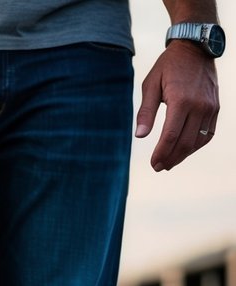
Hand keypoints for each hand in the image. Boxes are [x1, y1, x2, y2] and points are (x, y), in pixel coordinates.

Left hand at [136, 40, 219, 170]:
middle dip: (171, 158)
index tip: (153, 164)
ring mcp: (211, 107)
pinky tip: (185, 150)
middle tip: (158, 167)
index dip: (161, 153)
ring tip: (169, 162)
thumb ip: (146, 112)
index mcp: (181, 101)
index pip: (171, 136)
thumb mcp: (150, 85)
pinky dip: (197, 144)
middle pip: (185, 142)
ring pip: (198, 140)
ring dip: (184, 155)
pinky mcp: (216, 107)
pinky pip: (209, 133)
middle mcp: (199, 106)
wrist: (196, 48)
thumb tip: (140, 136)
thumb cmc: (168, 66)